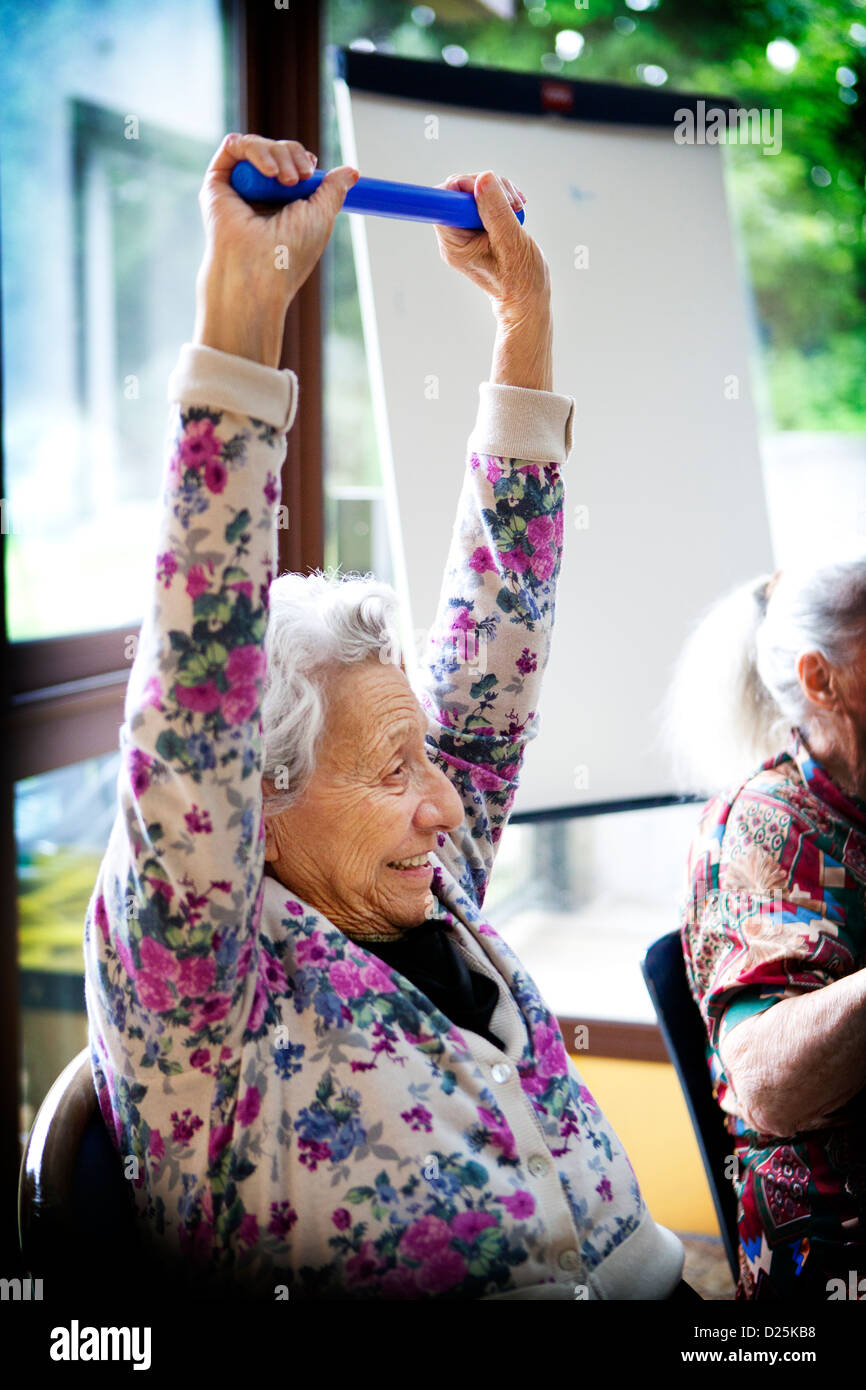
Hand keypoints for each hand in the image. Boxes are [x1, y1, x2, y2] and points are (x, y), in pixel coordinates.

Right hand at [193, 133, 358, 365]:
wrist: (258, 270)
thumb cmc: (289, 253)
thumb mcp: (321, 215)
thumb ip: (333, 190)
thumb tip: (351, 172)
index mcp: (283, 203)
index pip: (293, 164)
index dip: (303, 158)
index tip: (311, 172)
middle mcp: (260, 194)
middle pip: (278, 150)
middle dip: (294, 154)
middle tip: (301, 177)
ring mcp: (238, 187)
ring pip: (259, 145)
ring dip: (279, 154)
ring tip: (286, 180)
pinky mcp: (217, 181)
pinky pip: (235, 145)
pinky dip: (255, 150)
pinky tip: (269, 172)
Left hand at [433, 171, 550, 322]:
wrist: (526, 297)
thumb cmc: (519, 281)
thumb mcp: (511, 243)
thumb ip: (496, 210)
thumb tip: (483, 177)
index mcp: (455, 244)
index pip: (443, 200)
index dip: (464, 187)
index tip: (487, 190)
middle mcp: (454, 237)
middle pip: (458, 191)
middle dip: (487, 188)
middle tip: (512, 203)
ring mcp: (465, 231)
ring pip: (473, 191)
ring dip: (498, 192)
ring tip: (517, 209)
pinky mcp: (477, 227)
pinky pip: (482, 199)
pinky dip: (501, 197)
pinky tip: (516, 208)